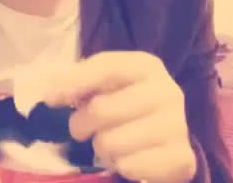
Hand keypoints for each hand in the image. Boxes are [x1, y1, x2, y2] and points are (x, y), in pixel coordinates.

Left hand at [43, 52, 196, 182]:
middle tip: (82, 127)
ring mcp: (178, 125)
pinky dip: (121, 166)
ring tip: (108, 140)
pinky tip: (127, 156)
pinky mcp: (182, 159)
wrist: (164, 130)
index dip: (74, 82)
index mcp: (147, 65)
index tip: (50, 98)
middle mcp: (168, 91)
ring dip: (100, 146)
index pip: (106, 67)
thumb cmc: (124, 98)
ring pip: (111, 143)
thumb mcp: (104, 81)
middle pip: (102, 109)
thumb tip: (50, 93)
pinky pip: (130, 167)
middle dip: (81, 123)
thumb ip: (77, 80)